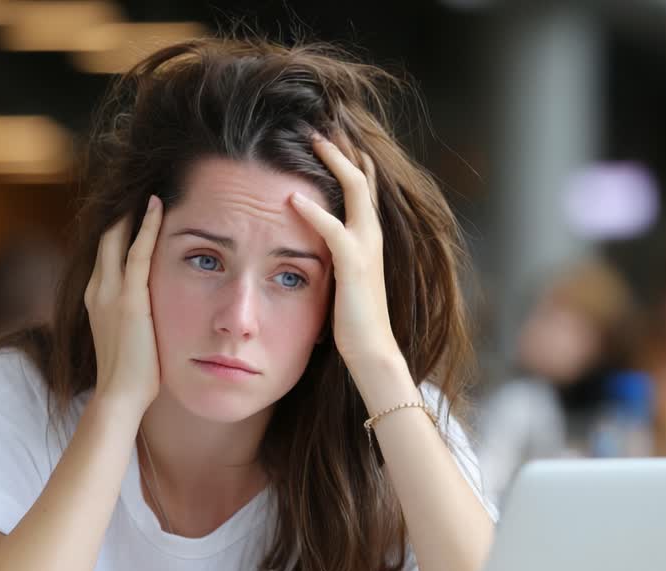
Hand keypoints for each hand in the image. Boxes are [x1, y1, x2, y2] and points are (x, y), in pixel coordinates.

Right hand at [84, 195, 164, 416]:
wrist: (119, 396)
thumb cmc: (131, 375)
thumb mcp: (129, 336)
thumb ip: (135, 316)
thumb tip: (152, 310)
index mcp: (96, 298)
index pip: (107, 253)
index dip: (118, 229)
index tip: (134, 208)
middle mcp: (97, 289)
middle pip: (106, 237)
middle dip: (121, 211)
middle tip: (139, 185)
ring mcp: (110, 292)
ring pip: (118, 238)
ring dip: (132, 211)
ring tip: (148, 185)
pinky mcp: (130, 299)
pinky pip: (139, 252)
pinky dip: (147, 226)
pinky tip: (158, 206)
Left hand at [289, 135, 399, 368]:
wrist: (372, 349)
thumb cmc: (353, 318)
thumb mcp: (342, 276)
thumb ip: (333, 252)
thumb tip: (311, 239)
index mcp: (369, 237)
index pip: (361, 187)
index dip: (346, 160)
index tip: (325, 139)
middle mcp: (373, 235)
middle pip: (361, 177)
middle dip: (341, 149)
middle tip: (317, 127)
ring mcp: (367, 248)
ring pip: (355, 191)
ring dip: (334, 163)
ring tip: (313, 141)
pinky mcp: (354, 265)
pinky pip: (334, 230)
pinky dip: (313, 212)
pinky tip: (292, 199)